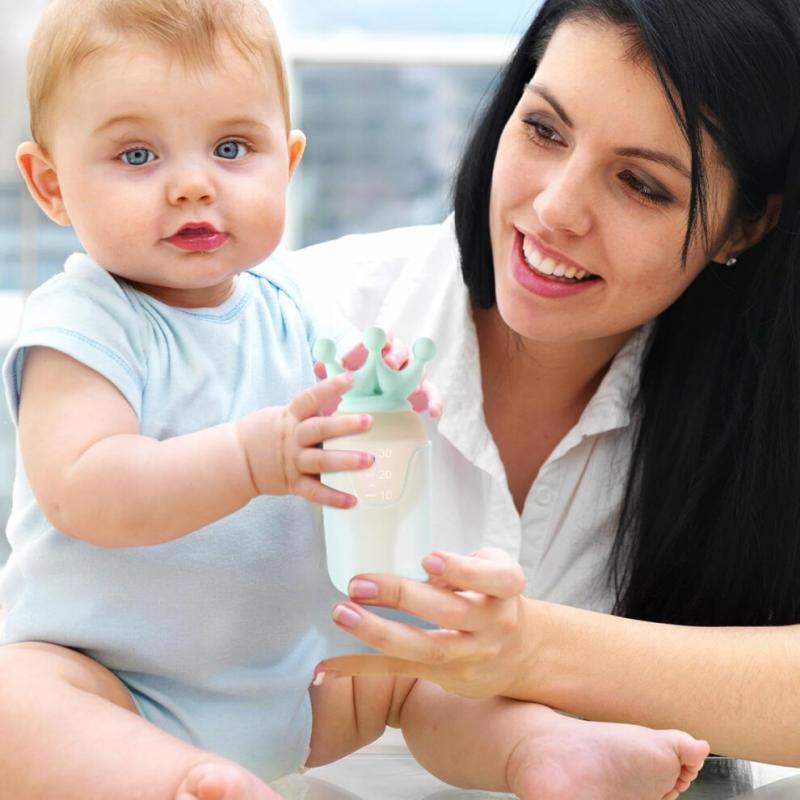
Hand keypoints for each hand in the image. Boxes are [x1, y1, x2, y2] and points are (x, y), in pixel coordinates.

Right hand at [235, 372, 373, 507]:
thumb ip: (311, 408)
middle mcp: (293, 438)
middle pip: (319, 430)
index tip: (349, 379)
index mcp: (291, 417)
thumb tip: (338, 395)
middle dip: (344, 425)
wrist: (236, 460)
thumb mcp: (285, 414)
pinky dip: (333, 498)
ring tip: (369, 460)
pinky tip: (353, 501)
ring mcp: (293, 462)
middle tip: (368, 421)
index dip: (329, 387)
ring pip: (321, 461)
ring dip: (346, 461)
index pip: (310, 399)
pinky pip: (314, 492)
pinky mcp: (293, 484)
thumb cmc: (266, 433)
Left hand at [314, 334, 442, 416]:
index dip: (378, 338)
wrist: (365, 399)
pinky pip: (431, 394)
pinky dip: (435, 402)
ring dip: (418, 377)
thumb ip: (331, 370)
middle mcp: (396, 358)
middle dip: (396, 356)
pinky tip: (434, 413)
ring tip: (414, 390)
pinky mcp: (421, 393)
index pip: (381, 337)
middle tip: (389, 365)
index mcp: (377, 348)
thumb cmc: (352, 382)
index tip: (373, 341)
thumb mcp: (339, 377)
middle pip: (402, 349)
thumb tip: (318, 365)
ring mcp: (410, 375)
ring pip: (419, 369)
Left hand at [315, 548, 531, 697]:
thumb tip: (423, 569)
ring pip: (425, 648)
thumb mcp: (493, 570)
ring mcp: (470, 656)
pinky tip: (329, 665)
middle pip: (450, 613)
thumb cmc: (494, 597)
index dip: (463, 571)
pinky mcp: (445, 677)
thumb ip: (463, 565)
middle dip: (402, 598)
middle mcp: (493, 625)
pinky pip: (400, 671)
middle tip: (358, 584)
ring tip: (341, 614)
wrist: (520, 653)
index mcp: (506, 589)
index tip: (428, 559)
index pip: (495, 579)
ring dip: (377, 632)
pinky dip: (362, 667)